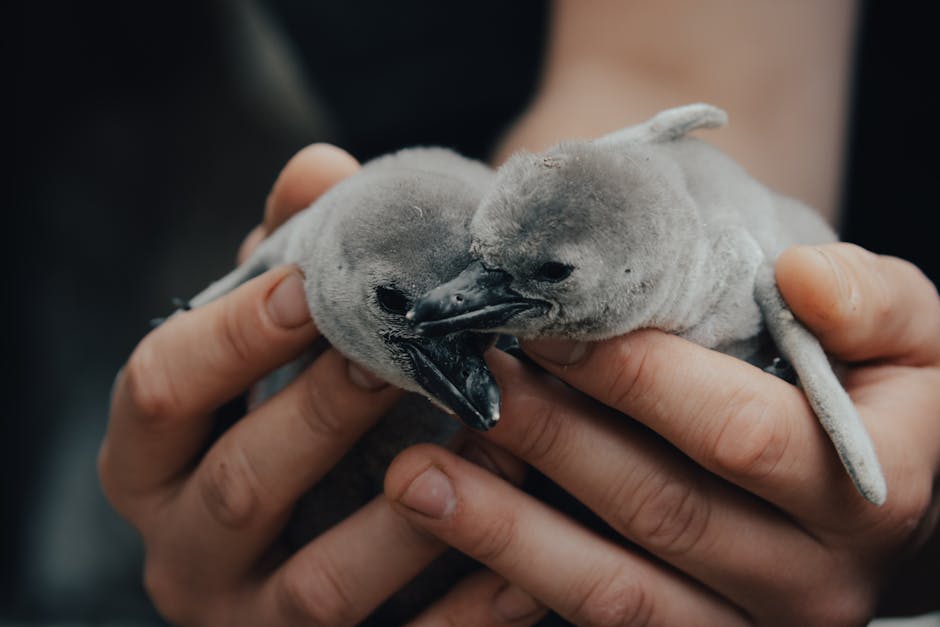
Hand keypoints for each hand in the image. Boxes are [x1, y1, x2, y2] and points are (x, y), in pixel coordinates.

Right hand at [100, 144, 542, 625]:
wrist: (323, 538)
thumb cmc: (299, 410)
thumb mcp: (280, 339)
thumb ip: (290, 258)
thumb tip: (320, 166)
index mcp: (154, 461)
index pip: (157, 392)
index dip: (230, 337)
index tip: (308, 286)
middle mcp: (184, 550)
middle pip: (242, 484)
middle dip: (328, 411)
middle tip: (412, 352)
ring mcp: (253, 621)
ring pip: (322, 585)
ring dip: (415, 512)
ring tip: (497, 443)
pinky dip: (469, 607)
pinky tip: (531, 559)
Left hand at [384, 243, 939, 624]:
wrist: (870, 490)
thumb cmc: (881, 390)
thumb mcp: (909, 332)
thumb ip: (871, 301)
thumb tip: (805, 280)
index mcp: (874, 487)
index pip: (742, 432)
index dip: (639, 377)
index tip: (550, 323)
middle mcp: (818, 579)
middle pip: (662, 511)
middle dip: (553, 439)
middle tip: (467, 379)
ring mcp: (750, 626)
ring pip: (615, 594)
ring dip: (508, 531)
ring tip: (417, 474)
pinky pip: (602, 625)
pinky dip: (521, 580)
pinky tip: (456, 533)